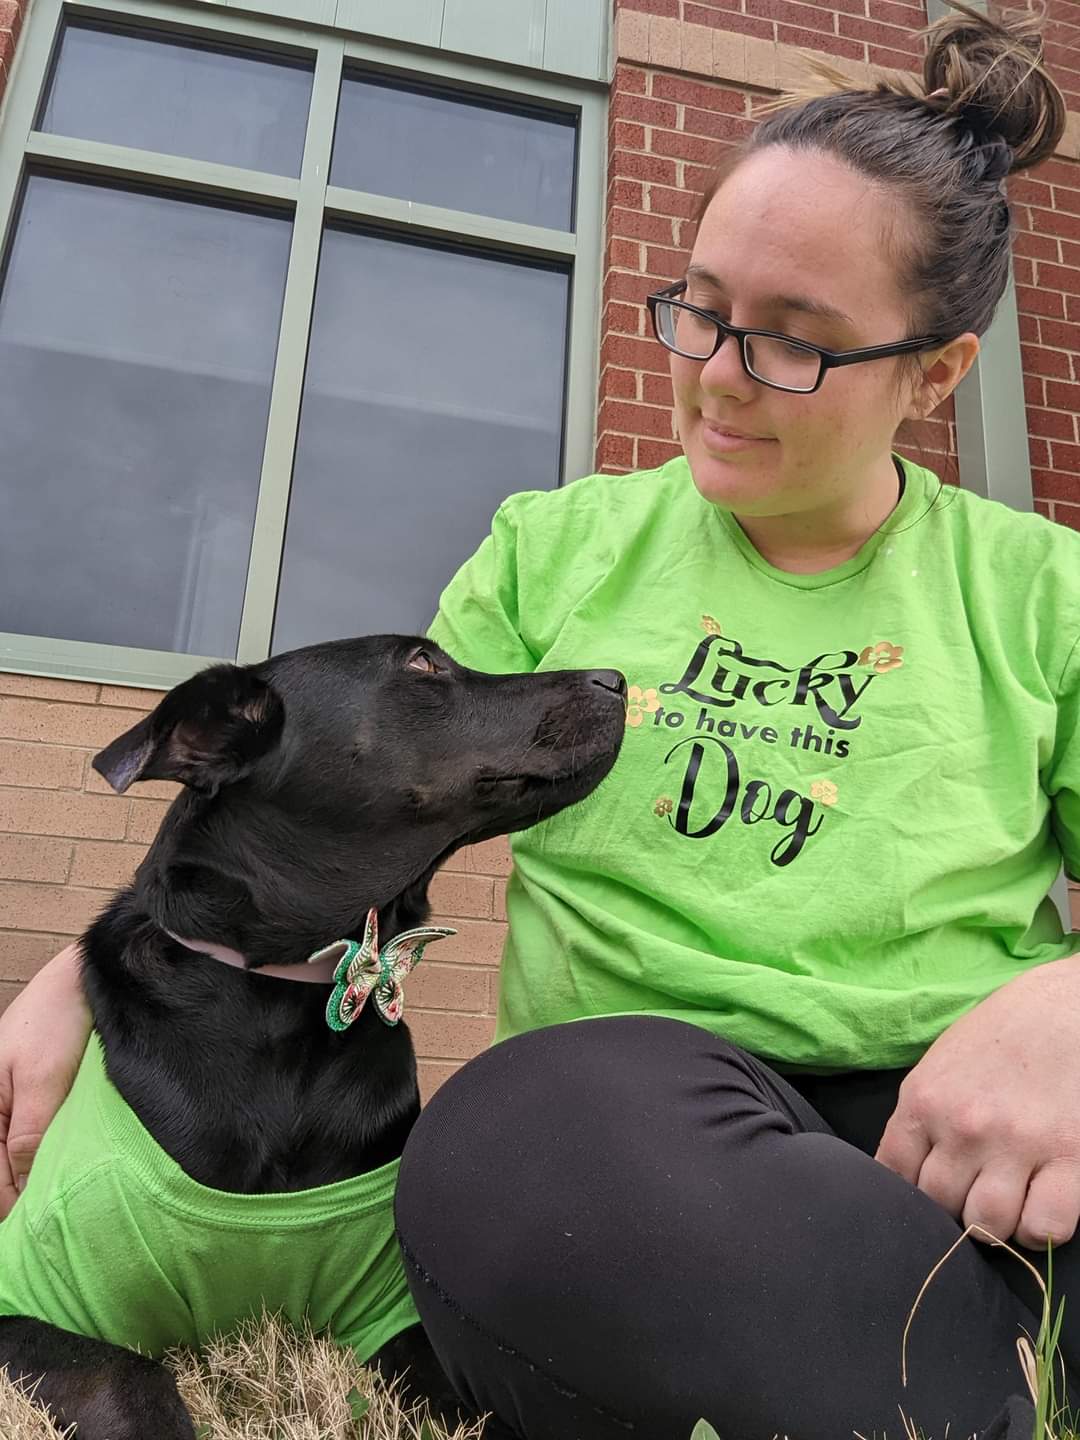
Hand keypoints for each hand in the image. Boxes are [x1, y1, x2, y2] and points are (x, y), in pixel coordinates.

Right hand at [0, 944, 90, 1215]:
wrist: (81, 979)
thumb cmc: (58, 1020)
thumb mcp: (43, 1081)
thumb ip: (27, 1134)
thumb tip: (19, 1184)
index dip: (12, 1206)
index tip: (30, 1234)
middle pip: (1, 1171)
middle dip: (18, 1196)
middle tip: (43, 1229)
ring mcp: (11, 1102)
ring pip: (16, 1158)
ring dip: (29, 1180)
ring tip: (51, 1209)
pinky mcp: (35, 1095)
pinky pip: (29, 1138)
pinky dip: (39, 1157)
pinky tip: (55, 1173)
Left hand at [875, 953, 1079, 1249]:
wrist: (1072, 1003)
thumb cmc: (1008, 1027)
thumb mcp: (946, 1060)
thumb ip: (925, 1113)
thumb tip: (911, 1168)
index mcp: (924, 1099)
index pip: (894, 1175)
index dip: (912, 1191)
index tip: (930, 1189)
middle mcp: (963, 1127)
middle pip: (940, 1206)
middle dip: (955, 1206)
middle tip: (975, 1189)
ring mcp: (1015, 1145)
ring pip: (987, 1226)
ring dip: (997, 1223)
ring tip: (1009, 1199)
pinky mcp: (1068, 1159)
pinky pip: (1044, 1226)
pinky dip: (1041, 1228)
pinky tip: (1042, 1204)